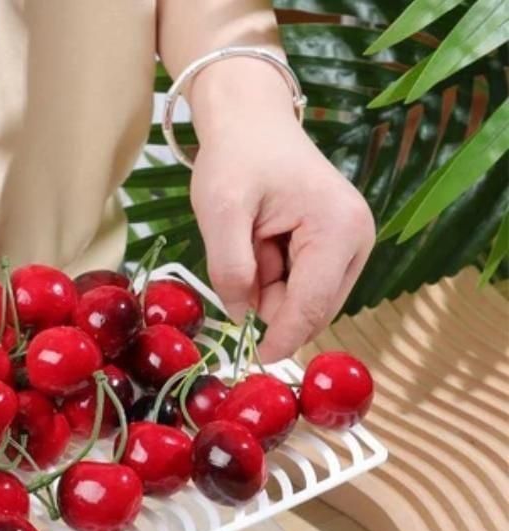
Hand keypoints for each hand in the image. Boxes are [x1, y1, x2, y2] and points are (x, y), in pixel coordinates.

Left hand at [188, 60, 375, 360]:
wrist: (251, 122)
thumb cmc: (237, 157)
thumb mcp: (220, 210)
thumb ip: (229, 267)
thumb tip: (241, 315)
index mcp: (339, 230)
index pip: (310, 307)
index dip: (281, 339)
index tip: (254, 360)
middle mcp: (358, 241)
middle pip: (311, 311)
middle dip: (272, 303)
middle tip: (247, 252)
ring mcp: (352, 247)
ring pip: (303, 303)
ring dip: (271, 289)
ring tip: (257, 239)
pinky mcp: (338, 251)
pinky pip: (300, 289)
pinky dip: (275, 279)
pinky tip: (266, 242)